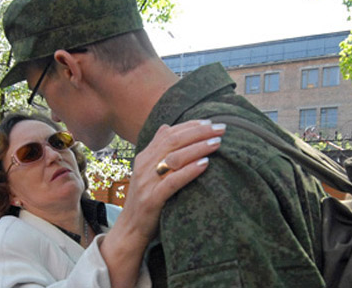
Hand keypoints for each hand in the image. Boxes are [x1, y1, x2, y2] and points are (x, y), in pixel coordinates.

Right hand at [122, 119, 225, 241]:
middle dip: (199, 132)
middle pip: (173, 141)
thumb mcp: (148, 171)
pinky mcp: (152, 199)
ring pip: (174, 158)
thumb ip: (157, 150)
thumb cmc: (146, 199)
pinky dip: (190, 171)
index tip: (211, 122)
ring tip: (217, 143)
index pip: (168, 133)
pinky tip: (205, 164)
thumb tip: (166, 126)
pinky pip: (172, 182)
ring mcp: (147, 182)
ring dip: (198, 147)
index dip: (190, 126)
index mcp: (145, 156)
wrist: (130, 229)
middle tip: (221, 128)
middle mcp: (144, 165)